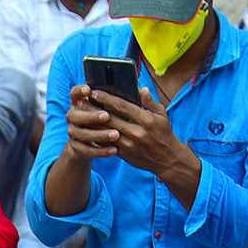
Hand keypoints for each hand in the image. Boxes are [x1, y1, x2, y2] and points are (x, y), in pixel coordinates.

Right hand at [63, 84, 120, 162]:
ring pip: (83, 133)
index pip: (75, 92)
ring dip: (99, 134)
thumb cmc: (102, 119)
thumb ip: (123, 98)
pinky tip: (114, 150)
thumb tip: (143, 90)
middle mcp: (73, 115)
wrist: (86, 142)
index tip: (90, 90)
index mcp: (79, 101)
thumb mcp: (111, 108)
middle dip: (92, 115)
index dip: (80, 90)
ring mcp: (73, 131)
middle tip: (107, 116)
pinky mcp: (76, 146)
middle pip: (76, 114)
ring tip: (116, 134)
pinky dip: (100, 150)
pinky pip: (86, 149)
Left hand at [90, 86, 201, 206]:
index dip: (107, 99)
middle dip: (93, 110)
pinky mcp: (123, 154)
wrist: (167, 159)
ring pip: (105, 133)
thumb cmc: (164, 133)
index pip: (122, 106)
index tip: (95, 92)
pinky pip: (106, 145)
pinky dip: (96, 137)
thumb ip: (150, 102)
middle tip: (81, 102)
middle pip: (109, 119)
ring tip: (80, 115)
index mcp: (146, 120)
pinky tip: (87, 130)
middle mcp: (136, 133)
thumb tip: (141, 89)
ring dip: (91, 124)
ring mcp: (129, 145)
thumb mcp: (162, 115)